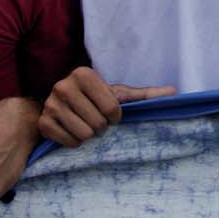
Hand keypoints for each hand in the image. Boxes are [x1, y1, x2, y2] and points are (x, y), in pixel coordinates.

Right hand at [38, 67, 175, 147]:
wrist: (59, 103)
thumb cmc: (94, 97)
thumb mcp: (118, 93)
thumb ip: (144, 95)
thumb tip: (175, 93)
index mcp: (83, 74)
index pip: (113, 108)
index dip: (116, 116)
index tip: (111, 113)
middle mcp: (63, 86)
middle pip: (98, 123)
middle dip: (102, 126)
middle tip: (97, 120)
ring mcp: (50, 105)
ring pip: (85, 135)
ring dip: (90, 135)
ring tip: (85, 124)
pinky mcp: (43, 123)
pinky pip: (70, 143)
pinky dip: (76, 141)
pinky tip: (73, 130)